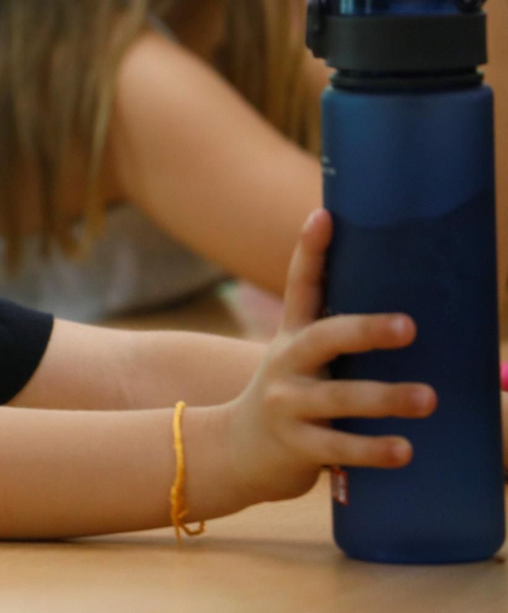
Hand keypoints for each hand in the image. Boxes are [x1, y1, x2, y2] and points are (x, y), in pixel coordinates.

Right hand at [219, 209, 436, 504]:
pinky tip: (405, 450)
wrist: (237, 450)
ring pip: (338, 398)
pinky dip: (374, 450)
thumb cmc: (291, 397)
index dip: (311, 250)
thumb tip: (409, 312)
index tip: (324, 216)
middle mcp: (285, 364)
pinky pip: (339, 447)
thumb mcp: (300, 360)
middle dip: (366, 331)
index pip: (300, 286)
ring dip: (385, 398)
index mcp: (291, 336)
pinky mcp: (295, 445)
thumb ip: (336, 339)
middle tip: (409, 326)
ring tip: (428, 398)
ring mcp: (287, 404)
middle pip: (323, 338)